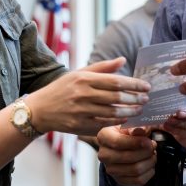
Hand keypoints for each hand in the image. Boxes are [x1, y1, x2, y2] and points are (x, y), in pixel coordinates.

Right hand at [26, 58, 149, 135]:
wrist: (38, 110)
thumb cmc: (62, 89)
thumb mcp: (79, 73)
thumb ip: (103, 67)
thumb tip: (123, 59)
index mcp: (84, 79)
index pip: (116, 81)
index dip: (134, 84)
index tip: (146, 86)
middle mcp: (82, 94)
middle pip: (116, 97)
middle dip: (135, 98)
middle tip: (146, 99)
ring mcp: (80, 111)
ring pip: (112, 112)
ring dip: (130, 112)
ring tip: (139, 109)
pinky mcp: (78, 125)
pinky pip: (103, 124)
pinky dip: (117, 122)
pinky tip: (126, 119)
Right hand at [97, 125, 156, 185]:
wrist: (124, 144)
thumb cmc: (128, 132)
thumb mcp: (131, 123)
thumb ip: (137, 126)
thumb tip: (141, 130)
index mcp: (104, 137)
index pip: (118, 142)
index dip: (136, 142)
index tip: (148, 141)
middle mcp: (104, 154)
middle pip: (128, 158)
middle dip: (146, 152)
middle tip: (153, 146)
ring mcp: (111, 169)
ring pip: (135, 170)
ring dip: (149, 161)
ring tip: (153, 154)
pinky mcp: (120, 180)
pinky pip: (139, 180)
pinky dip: (149, 172)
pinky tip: (150, 163)